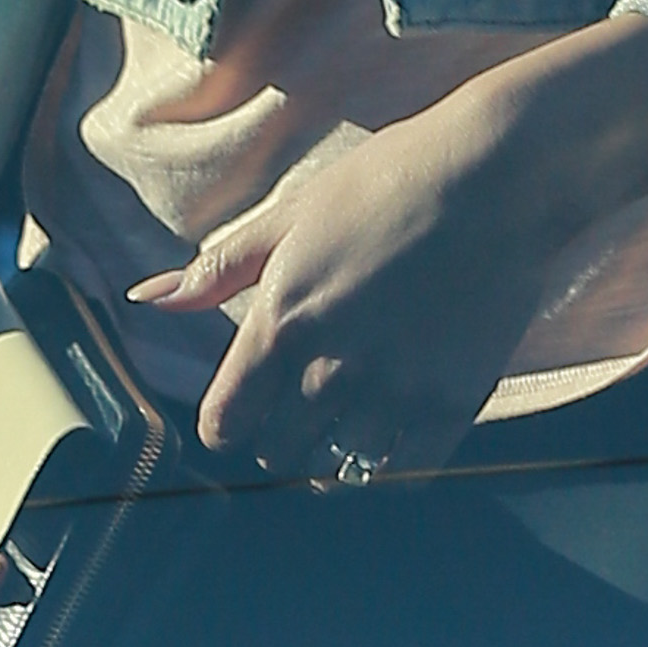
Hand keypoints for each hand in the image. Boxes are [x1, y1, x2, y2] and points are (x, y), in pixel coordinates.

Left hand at [130, 14, 647, 481]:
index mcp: (284, 320)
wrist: (499, 175)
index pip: (226, 421)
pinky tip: (394, 418)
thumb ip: (220, 268)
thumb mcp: (294, 212)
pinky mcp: (452, 405)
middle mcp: (333, 369)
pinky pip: (403, 471)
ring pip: (337, 466)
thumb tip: (148, 301)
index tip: (245, 401)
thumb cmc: (390, 177)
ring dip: (332, 446)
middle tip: (302, 394)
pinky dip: (390, 457)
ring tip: (349, 407)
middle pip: (278, 449)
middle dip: (279, 429)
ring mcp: (396, 393)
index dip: (228, 417)